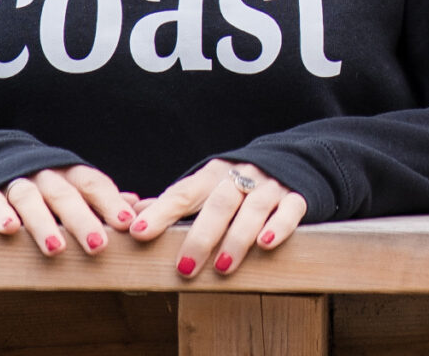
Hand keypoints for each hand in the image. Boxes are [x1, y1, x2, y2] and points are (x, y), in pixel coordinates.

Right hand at [0, 163, 139, 254]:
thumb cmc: (42, 185)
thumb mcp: (71, 186)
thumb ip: (100, 198)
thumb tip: (138, 207)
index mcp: (68, 173)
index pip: (93, 183)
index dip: (110, 202)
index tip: (126, 223)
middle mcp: (45, 175)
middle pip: (65, 194)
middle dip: (82, 220)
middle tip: (98, 246)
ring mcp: (15, 182)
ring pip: (30, 198)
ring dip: (43, 223)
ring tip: (56, 249)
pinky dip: (0, 214)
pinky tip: (9, 230)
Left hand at [129, 157, 308, 274]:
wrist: (293, 159)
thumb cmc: (238, 184)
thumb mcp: (207, 187)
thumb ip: (174, 201)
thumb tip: (132, 214)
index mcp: (213, 175)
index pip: (183, 193)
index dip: (161, 212)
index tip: (138, 233)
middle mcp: (241, 177)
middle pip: (218, 203)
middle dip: (200, 236)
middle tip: (184, 268)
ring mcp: (270, 186)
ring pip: (252, 209)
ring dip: (236, 238)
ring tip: (222, 267)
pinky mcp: (296, 197)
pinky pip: (290, 209)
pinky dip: (278, 226)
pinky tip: (266, 244)